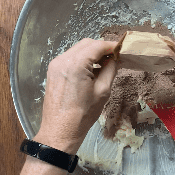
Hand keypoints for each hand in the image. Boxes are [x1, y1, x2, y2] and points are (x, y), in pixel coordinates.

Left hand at [35, 38, 117, 152]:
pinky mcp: (53, 71)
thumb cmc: (82, 115)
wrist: (60, 131)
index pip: (97, 46)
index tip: (121, 49)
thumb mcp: (103, 91)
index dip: (111, 46)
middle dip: (101, 48)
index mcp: (76, 64)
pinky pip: (70, 58)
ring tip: (104, 65)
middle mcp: (63, 60)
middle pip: (87, 44)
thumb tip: (115, 59)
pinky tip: (91, 71)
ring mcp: (55, 65)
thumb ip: (110, 70)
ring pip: (78, 50)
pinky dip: (82, 60)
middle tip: (114, 58)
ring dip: (92, 54)